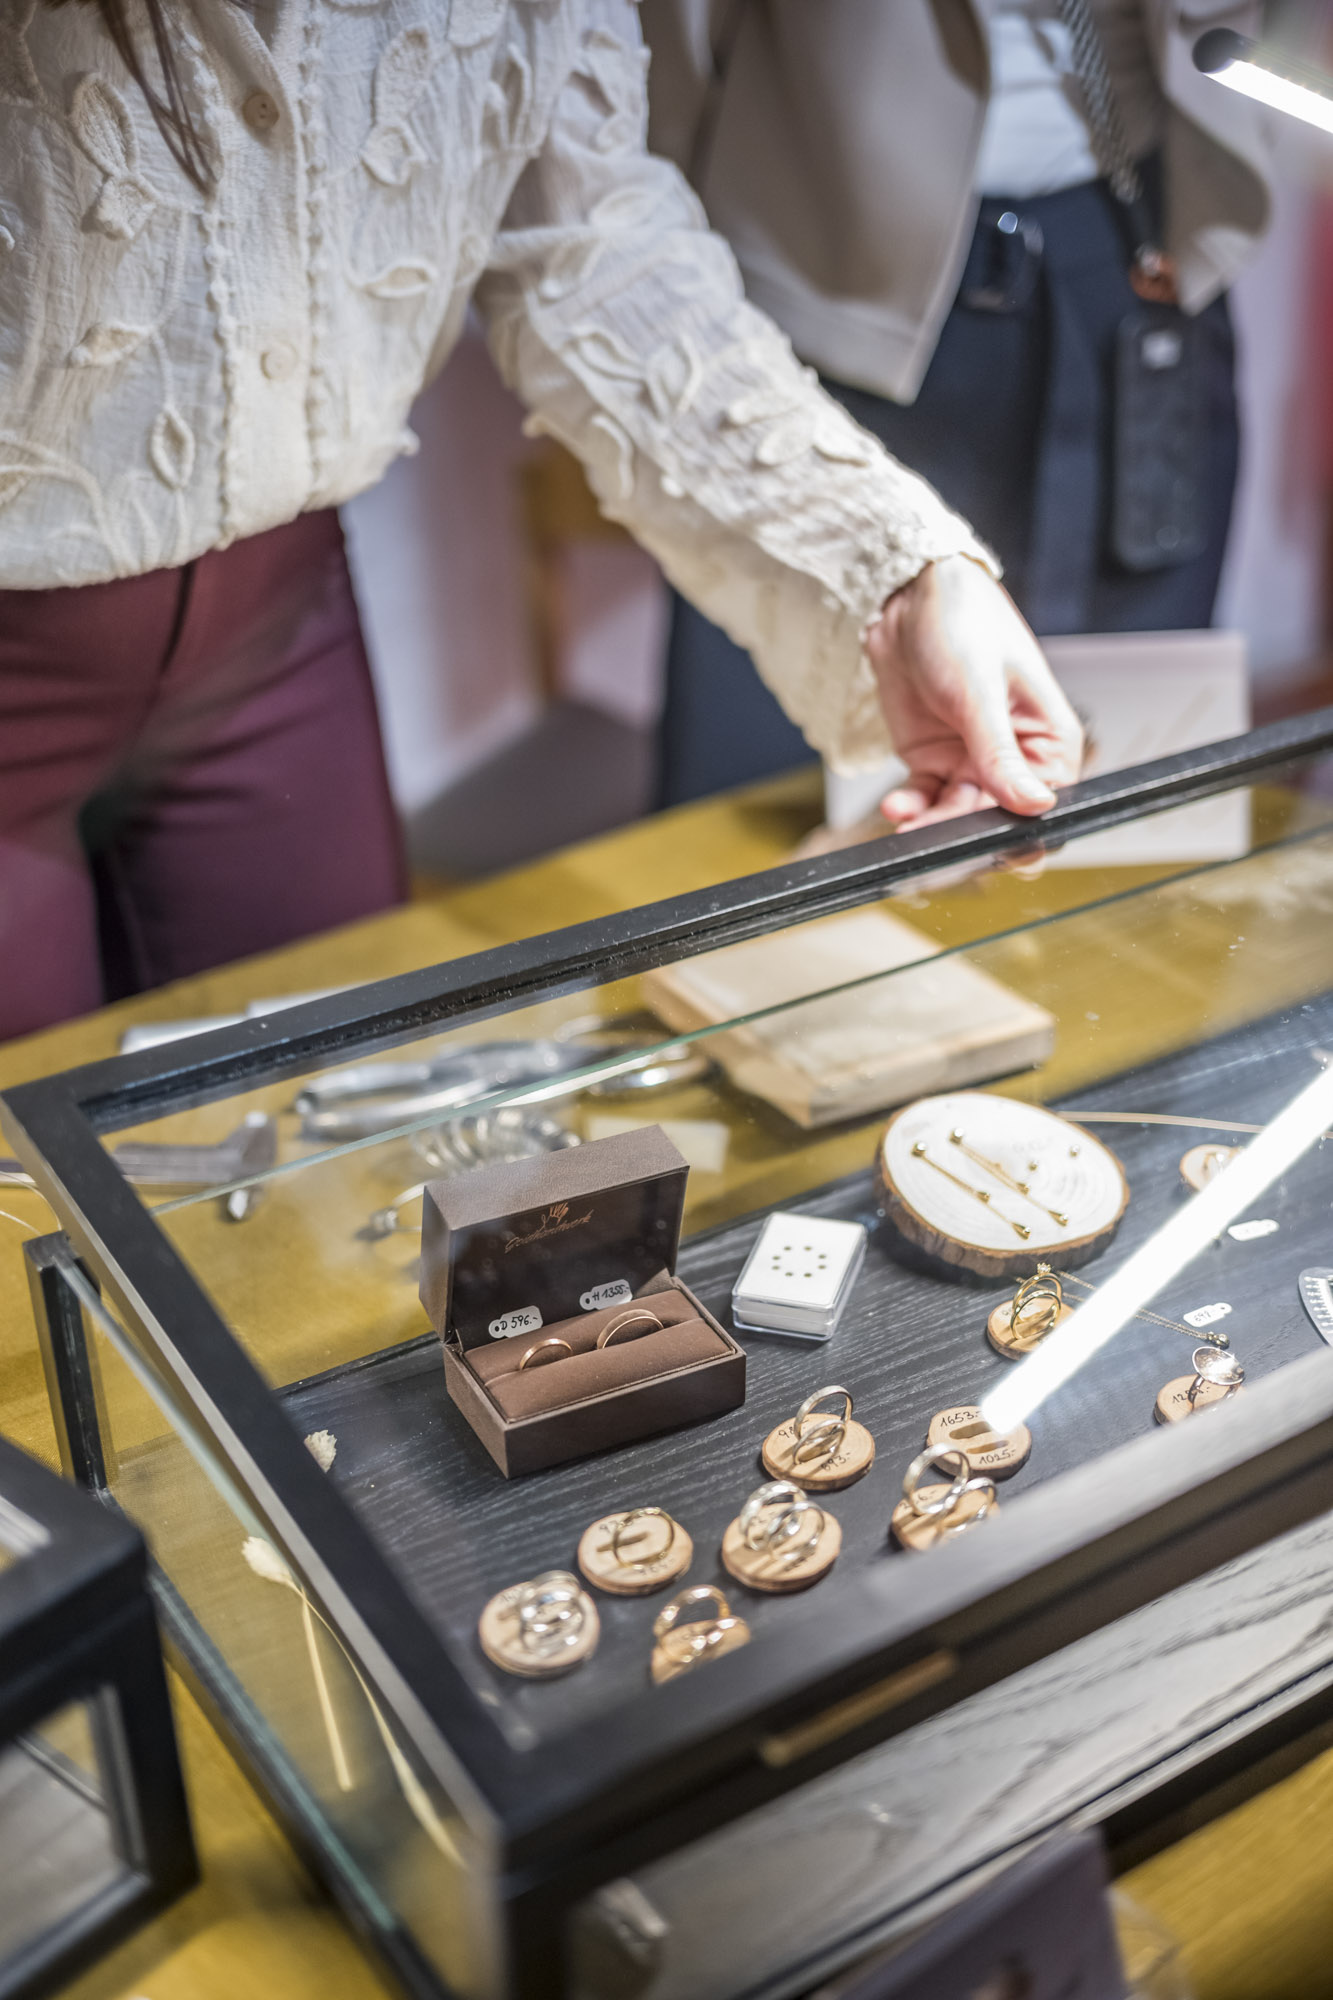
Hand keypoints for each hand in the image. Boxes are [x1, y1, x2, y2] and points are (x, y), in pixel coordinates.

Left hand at [864, 555, 1082, 828]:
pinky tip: (896, 806)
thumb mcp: (980, 692)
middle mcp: (1014, 757)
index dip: (1024, 832)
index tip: (995, 848)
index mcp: (1049, 739)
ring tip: (907, 820)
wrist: (903, 599)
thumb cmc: (961, 624)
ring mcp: (972, 762)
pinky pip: (925, 800)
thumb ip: (1000, 753)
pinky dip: (910, 808)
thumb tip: (1035, 803)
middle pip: (997, 819)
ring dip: (931, 825)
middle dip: (966, 833)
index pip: (1047, 804)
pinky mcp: (933, 761)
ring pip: (957, 816)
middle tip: (935, 837)